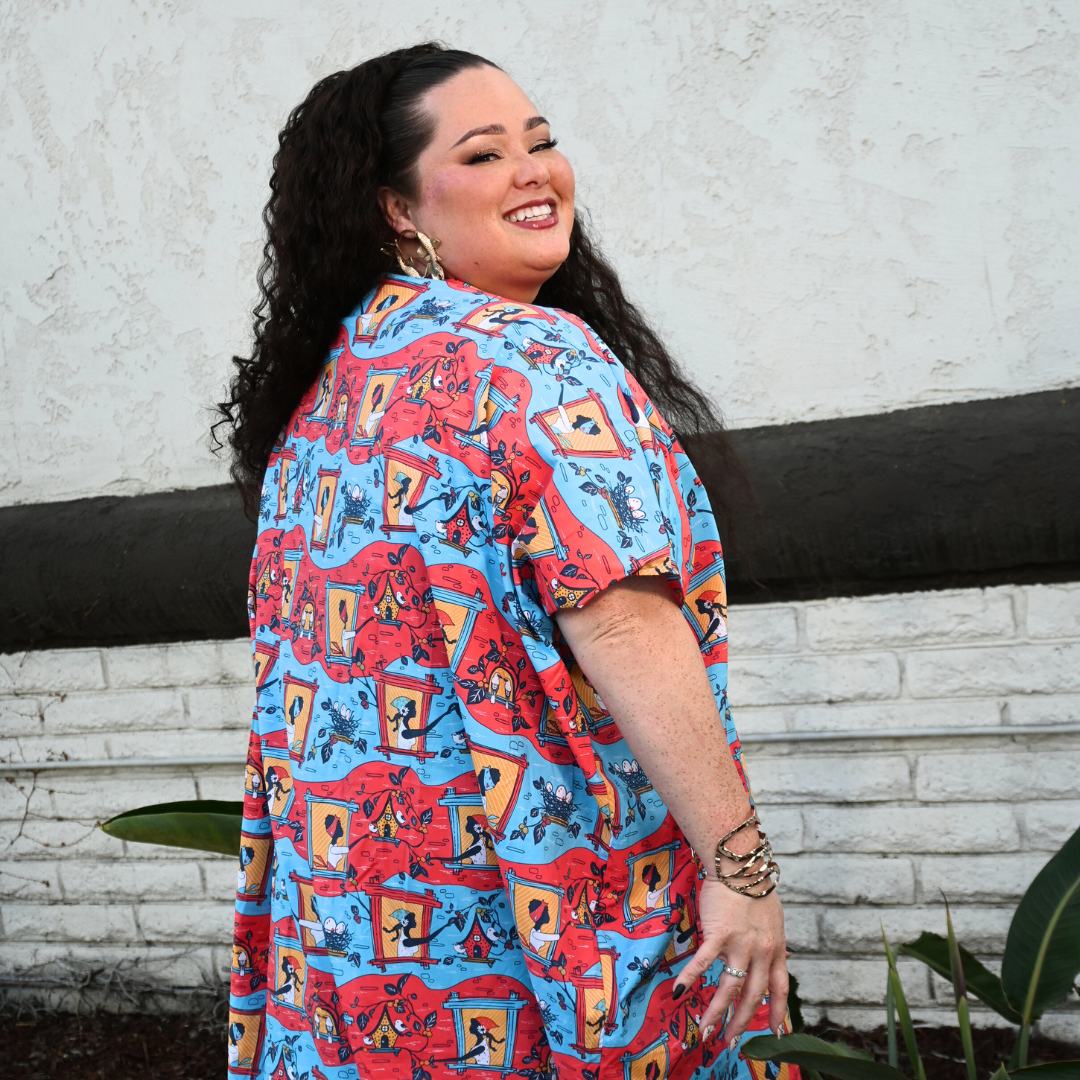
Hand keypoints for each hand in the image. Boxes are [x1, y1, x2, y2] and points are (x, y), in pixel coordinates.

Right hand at [673, 879, 787, 1047]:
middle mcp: (762, 951)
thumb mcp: (773, 919)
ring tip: (706, 1029)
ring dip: (717, 1012)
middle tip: (730, 1042)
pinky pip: (704, 961)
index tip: (775, 1032)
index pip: (780, 988)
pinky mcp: (719, 933)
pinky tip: (679, 991)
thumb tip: (775, 956)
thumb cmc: (755, 887)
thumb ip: (772, 941)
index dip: (777, 1012)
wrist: (741, 865)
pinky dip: (691, 978)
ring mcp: (740, 943)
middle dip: (741, 1022)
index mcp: (776, 948)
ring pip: (730, 987)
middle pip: (753, 995)